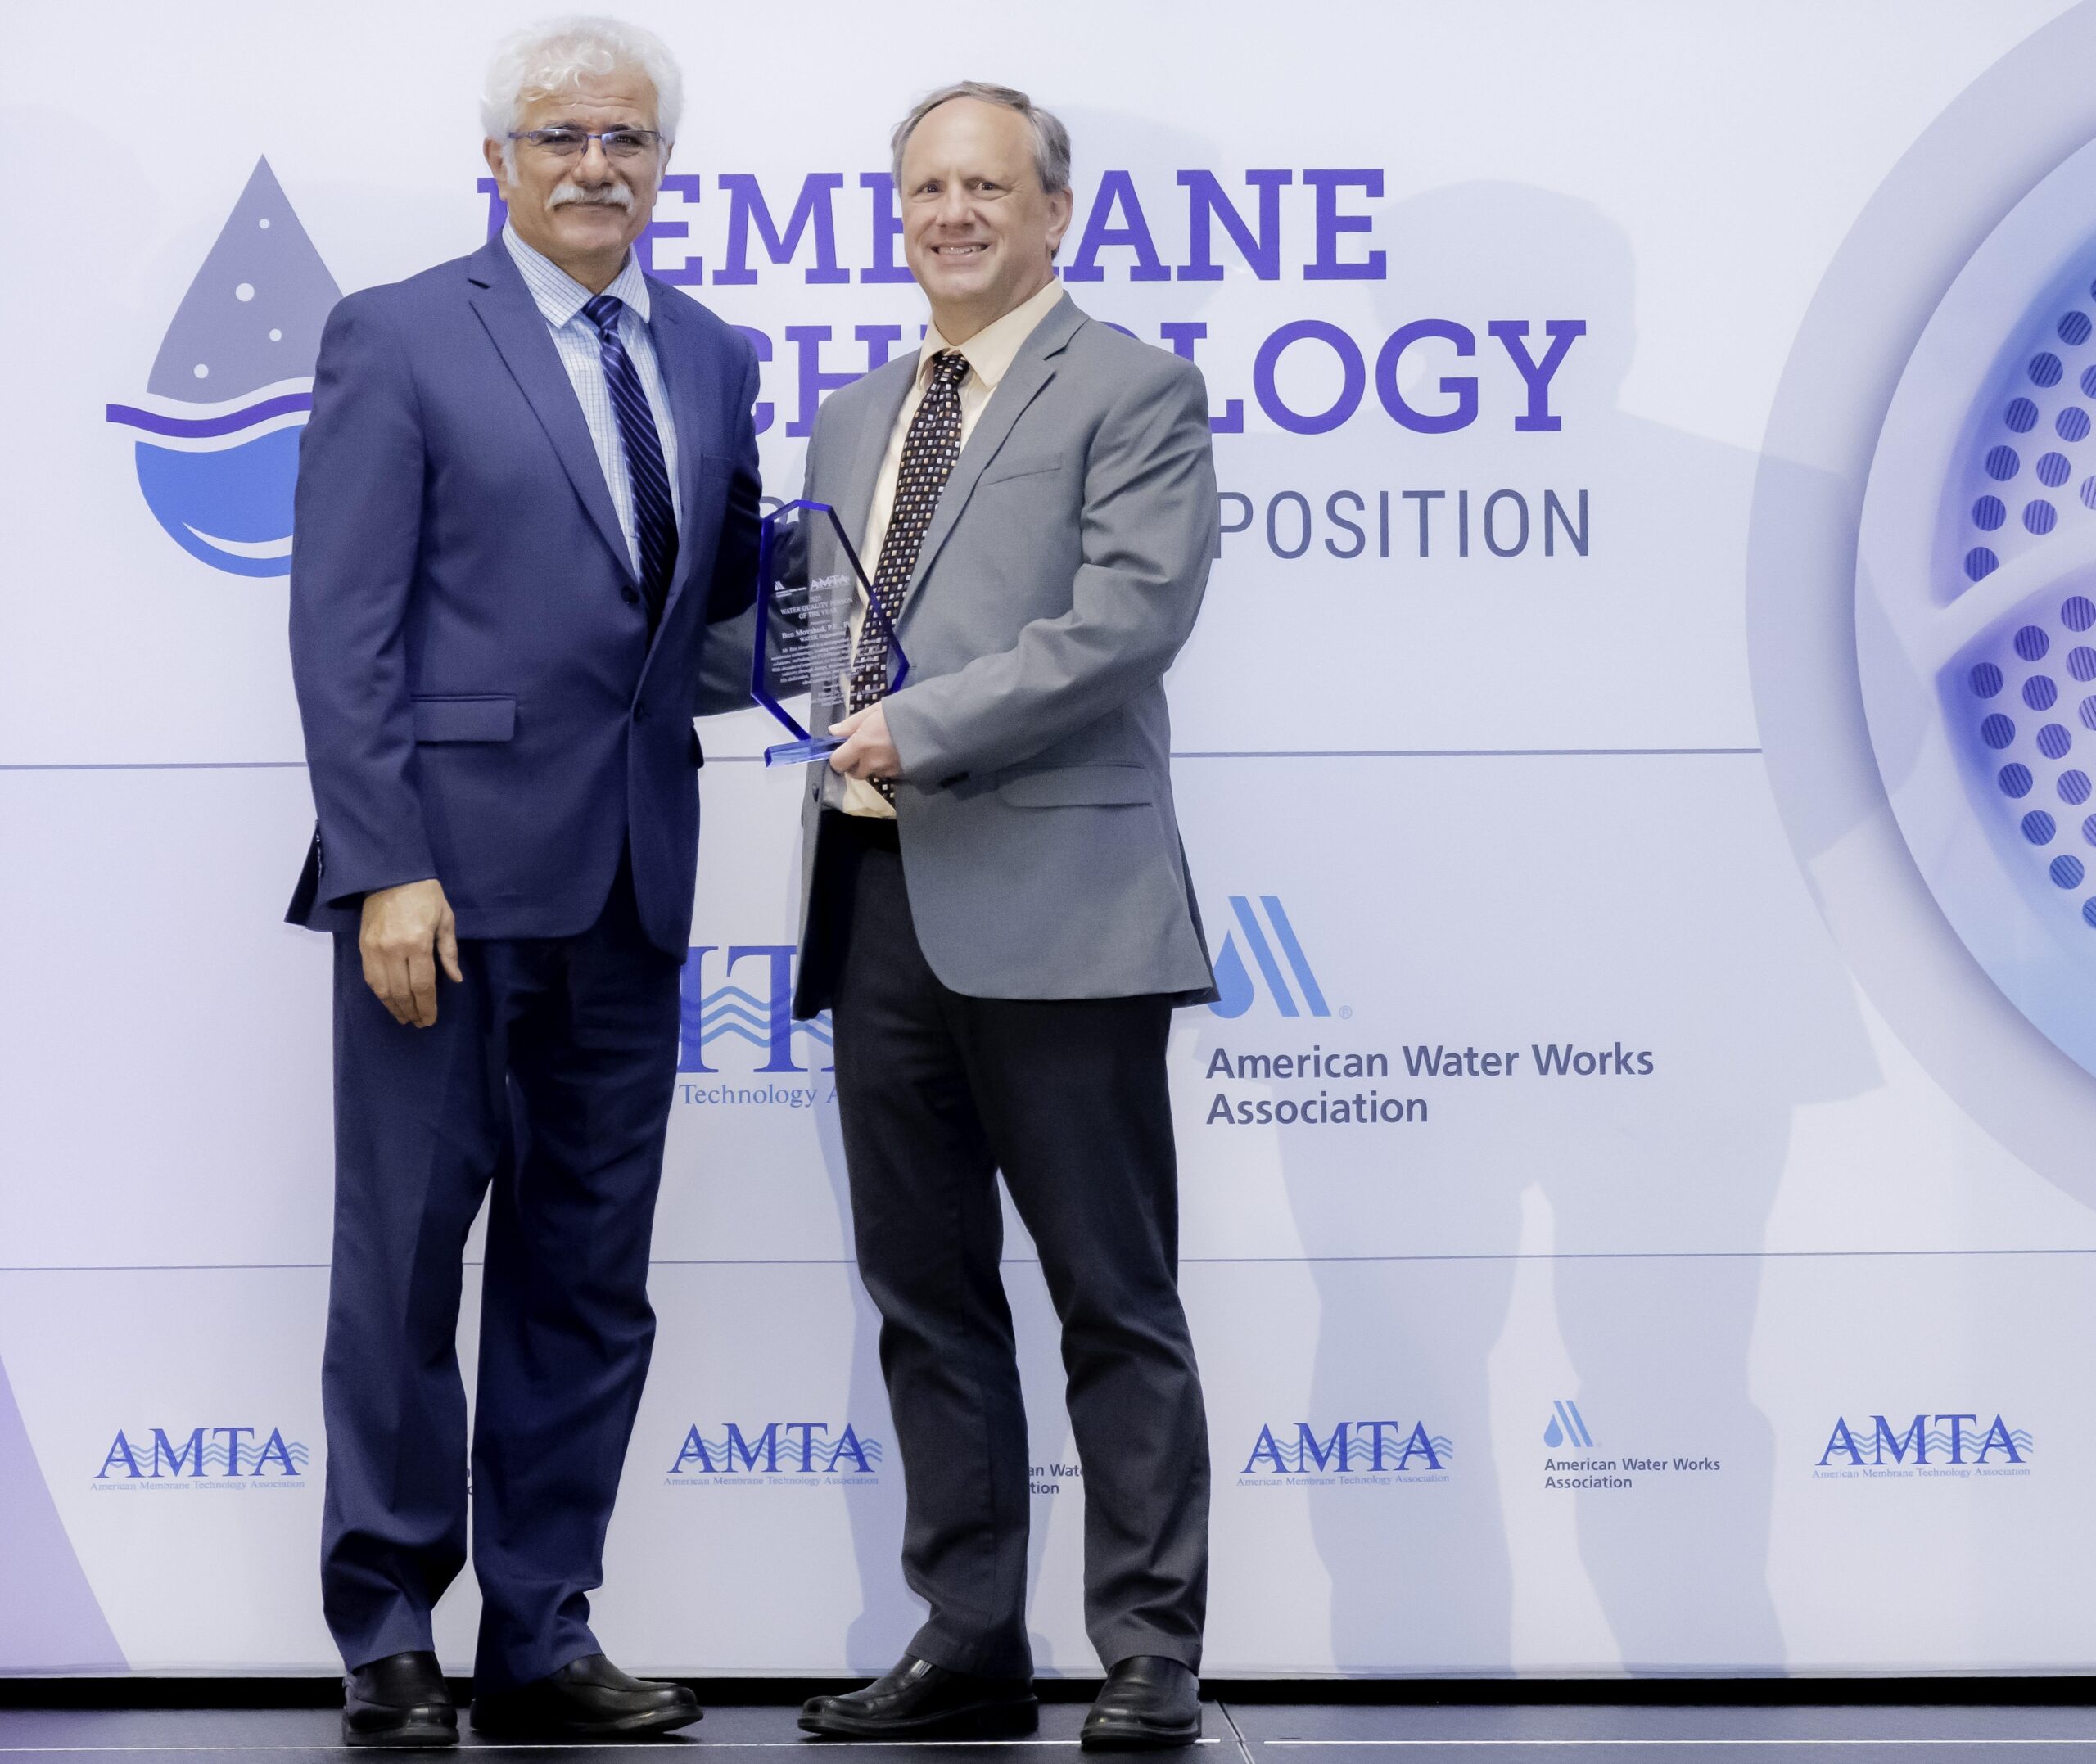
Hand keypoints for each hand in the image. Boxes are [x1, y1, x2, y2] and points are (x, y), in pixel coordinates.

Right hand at [358, 879, 462, 1027]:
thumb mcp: (446, 919)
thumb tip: (455, 979)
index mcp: (417, 943)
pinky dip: (380, 993)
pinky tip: (389, 1000)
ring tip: (405, 1018)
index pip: (422, 985)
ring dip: (394, 1007)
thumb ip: (448, 952)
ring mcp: (375, 949)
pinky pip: (370, 977)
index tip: (430, 1019)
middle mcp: (394, 950)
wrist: (390, 873)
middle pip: (402, 992)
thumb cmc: (425, 894)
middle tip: (419, 1023)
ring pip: (383, 989)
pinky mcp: (363, 946)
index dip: (427, 1006)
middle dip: (412, 1011)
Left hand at [827, 703, 902, 782]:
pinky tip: (897, 752)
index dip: (838, 756)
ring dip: (873, 764)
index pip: (837, 762)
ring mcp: (887, 771)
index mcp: (861, 745)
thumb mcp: (875, 710)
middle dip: (856, 763)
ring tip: (885, 747)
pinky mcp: (901, 775)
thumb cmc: (901, 712)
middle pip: (854, 773)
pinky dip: (887, 766)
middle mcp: (872, 763)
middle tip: (865, 747)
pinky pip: (887, 773)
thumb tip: (833, 732)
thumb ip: (851, 723)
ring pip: (872, 773)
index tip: (844, 747)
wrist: (934, 723)